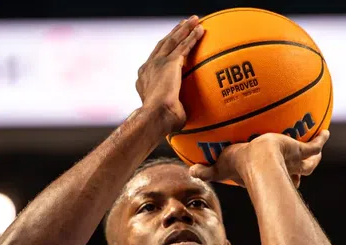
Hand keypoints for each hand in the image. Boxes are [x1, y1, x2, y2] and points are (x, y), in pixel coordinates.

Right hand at [136, 16, 204, 133]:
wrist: (154, 117)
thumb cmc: (160, 124)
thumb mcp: (166, 115)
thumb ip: (174, 111)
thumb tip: (183, 120)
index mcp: (144, 79)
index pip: (155, 60)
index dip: (163, 50)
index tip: (171, 44)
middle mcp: (149, 67)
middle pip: (163, 44)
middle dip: (174, 33)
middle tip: (183, 24)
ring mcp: (158, 63)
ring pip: (173, 40)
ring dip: (184, 29)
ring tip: (194, 20)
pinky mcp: (170, 63)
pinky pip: (184, 46)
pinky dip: (192, 36)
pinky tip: (201, 29)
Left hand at [189, 131, 329, 187]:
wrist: (258, 161)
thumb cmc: (240, 167)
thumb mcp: (220, 166)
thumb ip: (207, 170)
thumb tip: (190, 172)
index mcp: (267, 175)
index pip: (274, 179)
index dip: (277, 179)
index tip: (278, 176)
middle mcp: (283, 171)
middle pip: (296, 174)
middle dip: (299, 172)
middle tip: (299, 167)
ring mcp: (294, 161)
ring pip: (310, 163)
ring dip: (314, 159)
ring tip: (317, 146)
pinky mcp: (301, 150)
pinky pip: (316, 146)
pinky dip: (321, 140)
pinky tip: (326, 131)